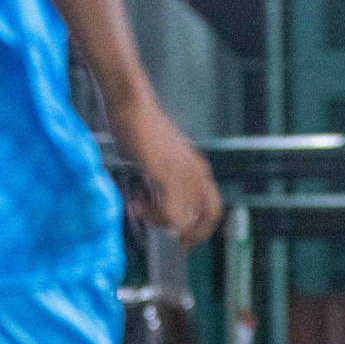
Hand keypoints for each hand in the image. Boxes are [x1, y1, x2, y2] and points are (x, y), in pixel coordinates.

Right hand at [107, 96, 220, 246]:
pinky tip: (136, 203)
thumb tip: (150, 204)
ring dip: (158, 221)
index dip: (201, 227)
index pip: (213, 209)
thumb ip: (161, 181)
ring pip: (183, 220)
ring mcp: (185, 174)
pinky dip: (151, 215)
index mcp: (198, 169)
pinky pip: (168, 212)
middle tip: (168, 237)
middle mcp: (197, 173)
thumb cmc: (138, 128)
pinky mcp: (168, 175)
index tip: (182, 238)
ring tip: (140, 207)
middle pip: (208, 218)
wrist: (131, 105)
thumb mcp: (158, 159)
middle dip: (190, 234)